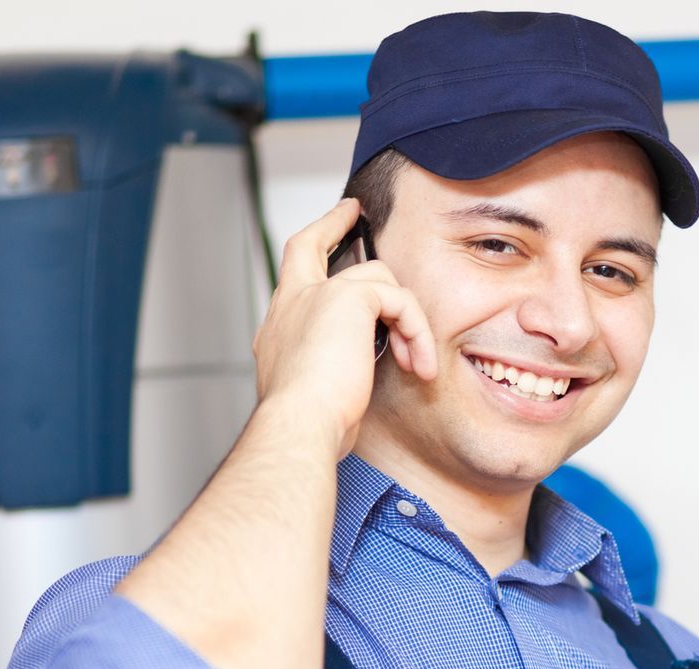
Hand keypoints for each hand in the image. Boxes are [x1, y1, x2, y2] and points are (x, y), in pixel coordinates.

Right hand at [251, 198, 438, 454]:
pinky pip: (399, 301)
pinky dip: (417, 331)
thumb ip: (330, 374)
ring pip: (376, 279)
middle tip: (353, 213)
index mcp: (279, 328)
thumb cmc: (306, 424)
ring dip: (407, 320)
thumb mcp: (316, 395)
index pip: (291, 284)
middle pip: (308, 245)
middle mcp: (290, 305)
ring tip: (416, 362)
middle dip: (331, 224)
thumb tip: (350, 379)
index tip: (323, 241)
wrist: (299, 424)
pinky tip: (419, 364)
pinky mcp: (349, 297)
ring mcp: (316, 295)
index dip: (308, 261)